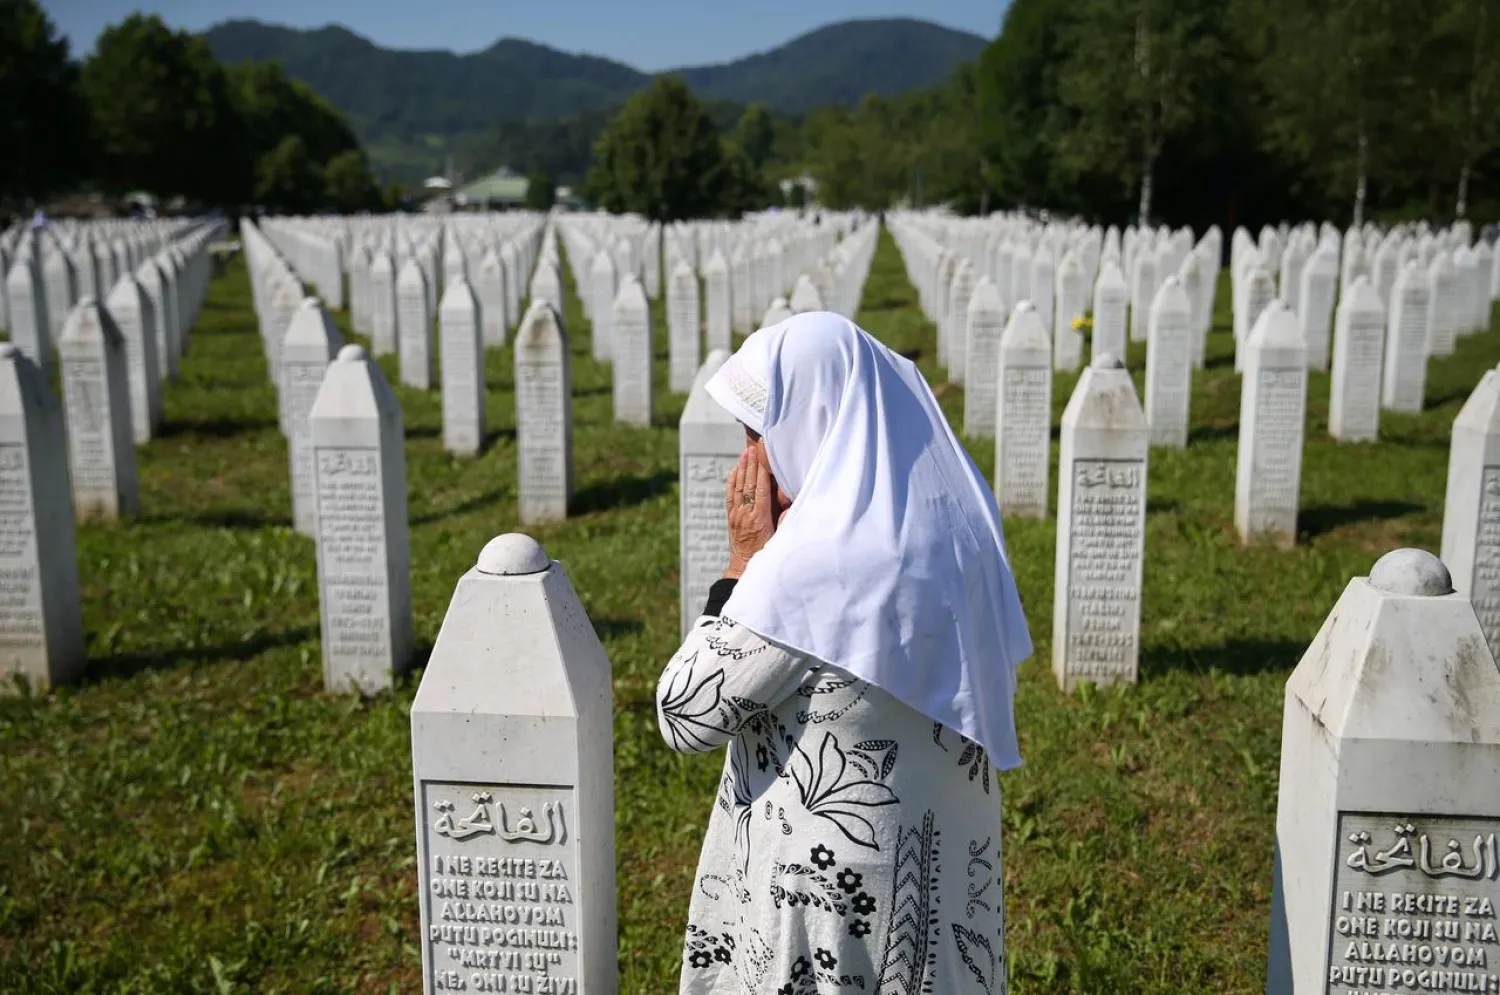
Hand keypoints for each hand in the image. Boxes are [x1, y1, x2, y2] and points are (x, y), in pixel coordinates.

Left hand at [724, 445, 775, 578]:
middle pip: (748, 483)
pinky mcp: (731, 518)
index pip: (760, 489)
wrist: (744, 571)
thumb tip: (792, 506)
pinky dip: (732, 481)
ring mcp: (736, 516)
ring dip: (742, 468)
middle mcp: (745, 515)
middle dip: (752, 463)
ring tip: (745, 452)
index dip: (761, 469)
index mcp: (759, 519)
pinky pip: (730, 496)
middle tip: (754, 446)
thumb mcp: (779, 542)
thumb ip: (785, 524)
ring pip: (738, 487)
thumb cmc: (766, 557)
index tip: (763, 454)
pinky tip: (735, 470)